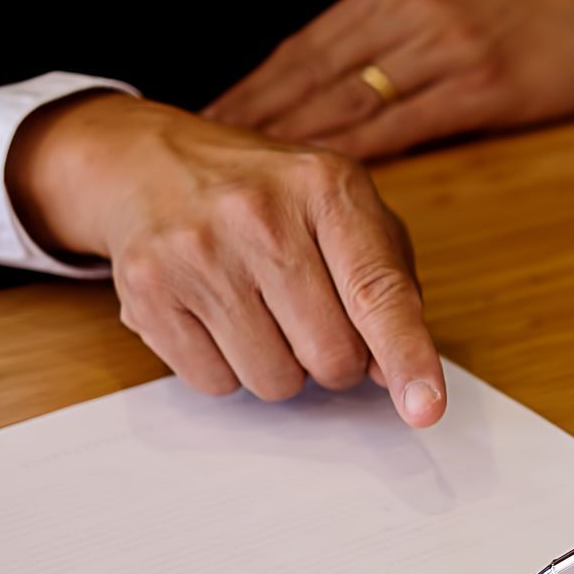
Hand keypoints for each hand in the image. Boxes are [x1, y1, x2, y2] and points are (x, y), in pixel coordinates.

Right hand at [7, 91, 445, 424]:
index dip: (407, 356)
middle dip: (335, 359)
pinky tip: (215, 315)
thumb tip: (389, 371)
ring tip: (258, 309)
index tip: (425, 408)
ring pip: (275, 380)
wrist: (150, 165)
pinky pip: (216, 383)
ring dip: (280, 366)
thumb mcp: (343, 211)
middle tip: (311, 319)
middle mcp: (259, 214)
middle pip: (331, 356)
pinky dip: (227, 367)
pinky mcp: (147, 291)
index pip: (377, 291)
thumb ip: (385, 285)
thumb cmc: (268, 199)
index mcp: (327, 187)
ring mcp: (197, 252)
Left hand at [203, 0, 573, 160]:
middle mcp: (406, 14)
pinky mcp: (479, 85)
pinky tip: (323, 186)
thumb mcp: (447, 11)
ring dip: (292, 147)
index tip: (203, 128)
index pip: (302, 49)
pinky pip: (403, 125)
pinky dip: (356, 157)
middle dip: (252, 123)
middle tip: (200, 167)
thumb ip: (389, 48)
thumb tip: (325, 100)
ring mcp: (441, 47)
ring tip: (247, 186)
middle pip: (310, 74)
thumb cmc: (529, 20)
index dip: (250, 92)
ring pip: (347, 101)